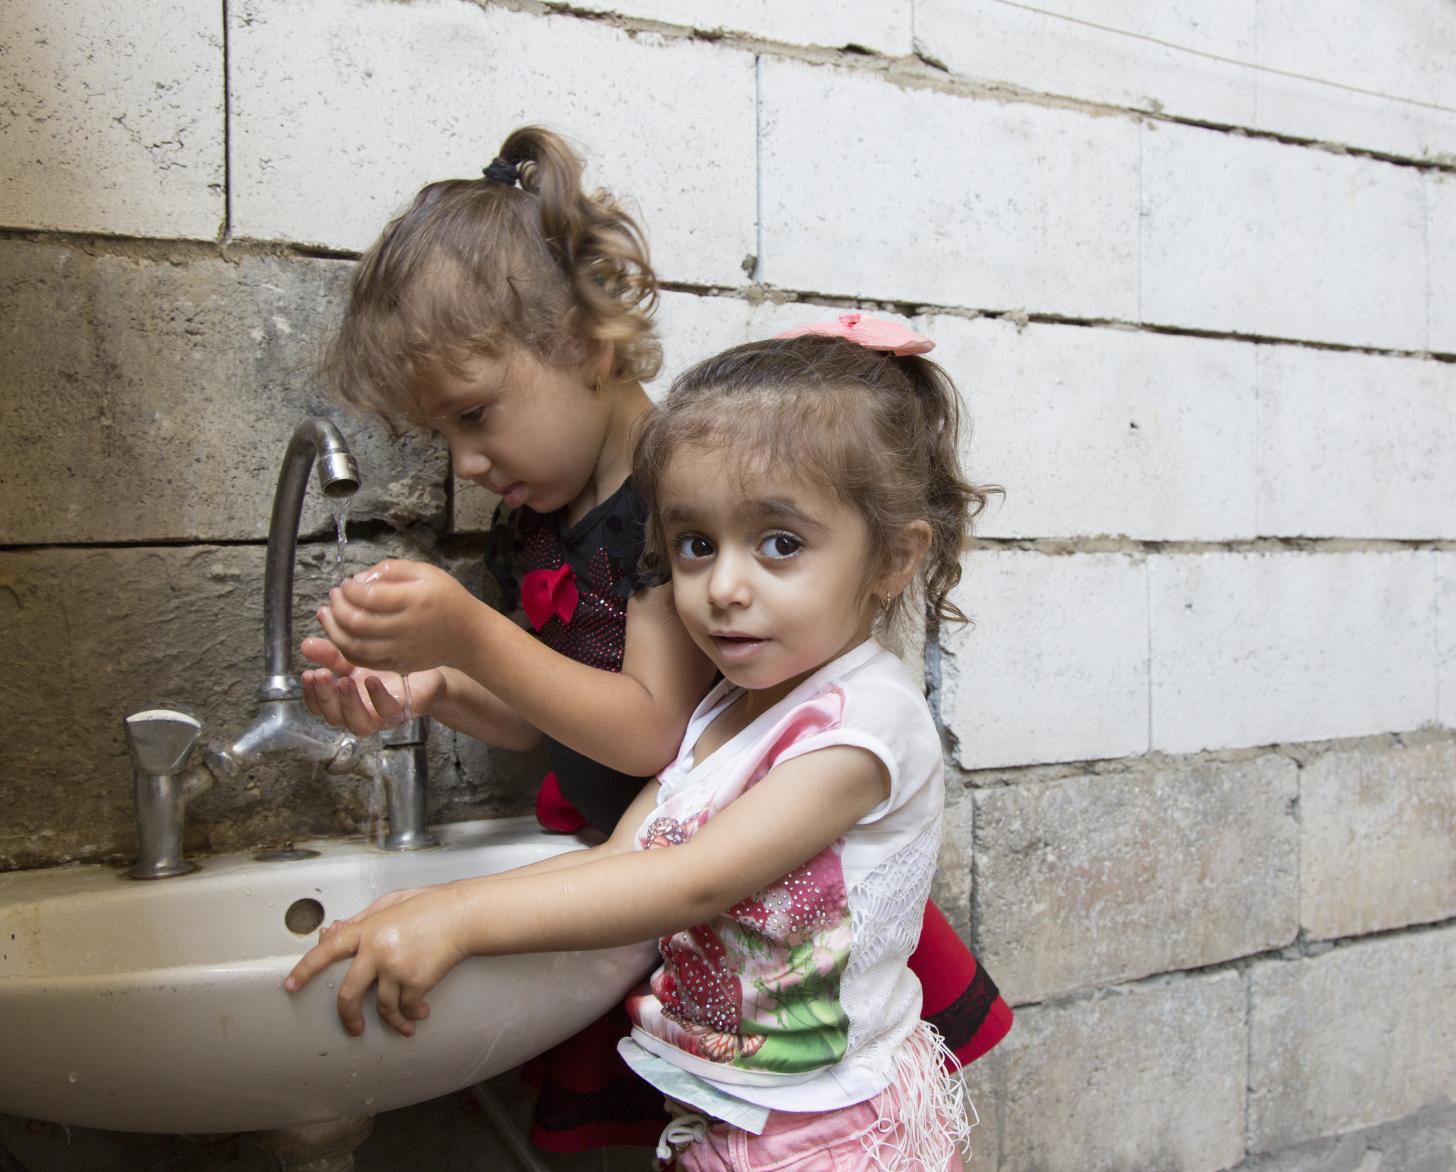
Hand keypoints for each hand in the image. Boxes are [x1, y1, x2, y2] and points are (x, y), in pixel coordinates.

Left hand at [284, 885, 469, 1036]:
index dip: (305, 969)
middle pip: (348, 995)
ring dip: (393, 1021)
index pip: (328, 950)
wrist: (464, 916)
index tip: (291, 984)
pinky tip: (419, 1012)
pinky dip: (412, 1014)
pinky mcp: (416, 981)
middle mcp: (377, 951)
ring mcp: (395, 968)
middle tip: (353, 1027)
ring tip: (403, 1025)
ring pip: (383, 1007)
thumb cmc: (431, 907)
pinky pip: (406, 1007)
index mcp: (368, 929)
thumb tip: (331, 932)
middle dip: (347, 1017)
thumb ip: (361, 920)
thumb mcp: (392, 904)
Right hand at [300, 636, 444, 735]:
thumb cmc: (387, 670)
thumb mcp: (355, 659)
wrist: (427, 673)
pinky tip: (371, 680)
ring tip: (343, 681)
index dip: (311, 695)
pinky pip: (388, 711)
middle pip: (335, 717)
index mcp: (346, 702)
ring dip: (348, 703)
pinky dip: (378, 698)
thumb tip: (306, 643)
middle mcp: (361, 714)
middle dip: (325, 697)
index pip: (320, 707)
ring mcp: (382, 717)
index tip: (306, 674)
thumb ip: (331, 654)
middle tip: (321, 675)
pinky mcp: (404, 711)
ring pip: (359, 724)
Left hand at [315, 560, 480, 675]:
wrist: (468, 635)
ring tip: (327, 615)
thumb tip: (359, 579)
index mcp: (413, 600)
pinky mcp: (399, 664)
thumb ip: (391, 569)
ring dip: (333, 630)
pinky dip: (346, 648)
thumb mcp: (425, 572)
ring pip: (355, 645)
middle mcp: (406, 627)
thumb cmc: (446, 598)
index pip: (368, 596)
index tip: (346, 583)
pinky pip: (364, 661)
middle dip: (337, 607)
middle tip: (333, 596)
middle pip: (357, 622)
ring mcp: (401, 650)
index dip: (349, 589)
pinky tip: (340, 635)